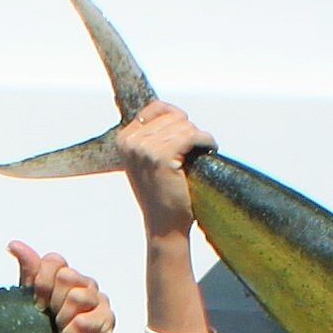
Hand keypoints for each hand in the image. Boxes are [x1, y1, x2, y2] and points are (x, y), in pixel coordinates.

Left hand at [9, 242, 115, 332]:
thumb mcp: (29, 303)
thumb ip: (28, 272)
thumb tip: (14, 245)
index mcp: (65, 278)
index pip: (54, 261)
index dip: (41, 283)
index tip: (37, 304)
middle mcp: (84, 286)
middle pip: (67, 276)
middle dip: (53, 303)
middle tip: (52, 321)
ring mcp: (99, 303)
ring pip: (79, 296)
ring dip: (63, 320)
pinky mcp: (107, 323)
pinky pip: (86, 320)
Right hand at [113, 101, 211, 241]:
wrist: (164, 225)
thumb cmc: (161, 194)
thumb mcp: (147, 161)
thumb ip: (152, 135)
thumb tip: (173, 111)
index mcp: (124, 140)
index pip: (156, 108)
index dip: (176, 119)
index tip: (183, 137)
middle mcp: (131, 142)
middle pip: (173, 116)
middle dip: (188, 132)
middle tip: (191, 153)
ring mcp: (145, 149)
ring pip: (185, 125)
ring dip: (198, 139)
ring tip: (197, 156)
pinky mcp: (162, 156)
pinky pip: (194, 135)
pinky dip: (206, 142)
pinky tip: (208, 152)